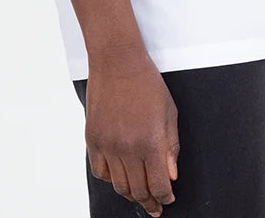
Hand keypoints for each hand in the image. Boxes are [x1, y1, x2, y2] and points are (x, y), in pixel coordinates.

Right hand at [84, 49, 179, 216]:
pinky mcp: (93, 139)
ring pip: (118, 185)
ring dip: (131, 194)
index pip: (158, 185)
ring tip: (139, 194)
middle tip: (155, 205)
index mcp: (150, 142)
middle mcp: (127, 148)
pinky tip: (118, 176)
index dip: (164, 197)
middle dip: (149, 201)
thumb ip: (171, 147)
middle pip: (138, 190)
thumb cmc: (145, 82)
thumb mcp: (169, 112)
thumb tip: (171, 174)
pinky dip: (110, 179)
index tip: (167, 198)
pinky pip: (99, 171)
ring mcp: (107, 145)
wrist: (117, 62)